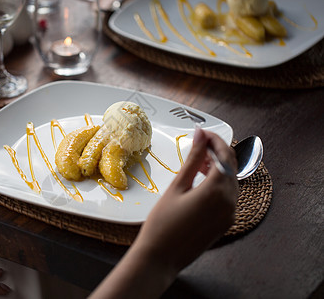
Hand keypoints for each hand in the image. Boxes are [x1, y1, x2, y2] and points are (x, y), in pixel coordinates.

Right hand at [139, 128, 238, 271]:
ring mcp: (230, 214)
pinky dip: (218, 184)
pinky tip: (202, 181)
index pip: (224, 155)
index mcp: (217, 191)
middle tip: (199, 145)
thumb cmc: (162, 224)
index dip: (215, 140)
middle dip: (217, 152)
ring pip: (230, 181)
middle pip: (231, 167)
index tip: (202, 133)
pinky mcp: (226, 223)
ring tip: (198, 163)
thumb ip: (192, 160)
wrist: (160, 257)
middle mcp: (229, 202)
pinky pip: (228, 196)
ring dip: (218, 168)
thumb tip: (200, 136)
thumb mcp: (177, 187)